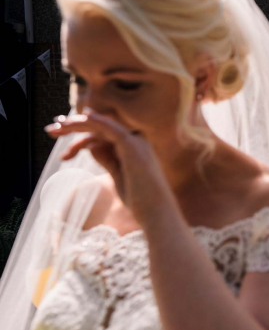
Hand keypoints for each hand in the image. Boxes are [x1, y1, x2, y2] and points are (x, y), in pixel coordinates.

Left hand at [45, 109, 173, 223]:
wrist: (157, 213)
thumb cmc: (140, 200)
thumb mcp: (118, 176)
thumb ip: (107, 159)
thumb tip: (92, 146)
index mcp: (134, 148)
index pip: (103, 137)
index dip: (81, 140)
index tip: (64, 153)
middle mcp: (136, 141)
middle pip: (100, 128)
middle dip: (74, 127)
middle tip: (51, 130)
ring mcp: (136, 142)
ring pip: (101, 127)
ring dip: (76, 125)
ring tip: (55, 129)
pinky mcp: (133, 147)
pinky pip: (113, 129)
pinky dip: (99, 121)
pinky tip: (84, 116)